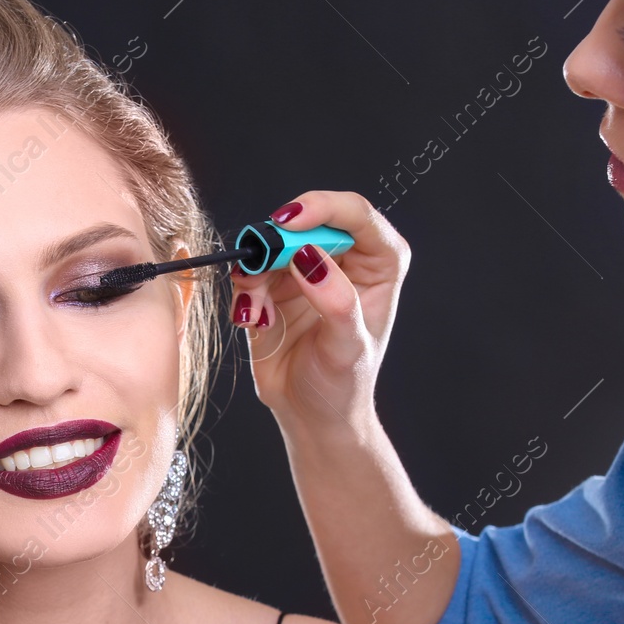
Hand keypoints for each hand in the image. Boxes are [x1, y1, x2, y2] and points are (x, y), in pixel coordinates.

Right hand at [231, 190, 410, 434]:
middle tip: (258, 268)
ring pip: (271, 244)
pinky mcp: (273, 287)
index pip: (355, 214)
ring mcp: (305, 271)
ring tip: (256, 310)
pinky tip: (253, 320)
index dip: (322, 208)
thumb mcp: (348, 347)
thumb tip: (310, 256)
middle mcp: (343, 259)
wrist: (312, 415)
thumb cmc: (344, 384)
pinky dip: (245, 293)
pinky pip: (250, 271)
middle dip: (277, 243)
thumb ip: (336, 300)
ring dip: (255, 273)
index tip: (288, 223)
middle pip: (307, 222)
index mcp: (378, 263)